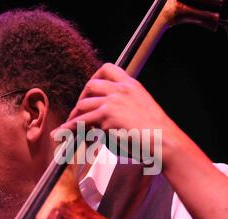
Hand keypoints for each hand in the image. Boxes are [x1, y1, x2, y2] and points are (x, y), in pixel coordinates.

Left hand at [50, 63, 182, 168]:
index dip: (95, 79)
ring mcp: (113, 100)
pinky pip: (82, 120)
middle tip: (78, 112)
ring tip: (70, 126)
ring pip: (84, 104)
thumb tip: (105, 120)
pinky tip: (63, 133)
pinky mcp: (107, 115)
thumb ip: (125, 108)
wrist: (164, 141)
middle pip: (91, 85)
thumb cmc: (157, 133)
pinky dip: (70, 127)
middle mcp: (121, 89)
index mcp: (132, 85)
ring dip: (75, 116)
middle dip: (82, 98)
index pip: (107, 69)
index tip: (91, 92)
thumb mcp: (143, 112)